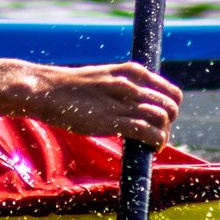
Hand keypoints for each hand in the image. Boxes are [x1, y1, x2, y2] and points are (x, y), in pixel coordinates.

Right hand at [28, 61, 183, 146]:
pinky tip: (150, 148)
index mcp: (133, 71)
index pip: (171, 92)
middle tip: (155, 134)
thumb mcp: (105, 77)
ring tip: (152, 144)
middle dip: (169, 124)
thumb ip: (125, 87)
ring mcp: (123, 102)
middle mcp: (132, 84)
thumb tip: (139, 105)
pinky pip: (149, 132)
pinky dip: (156, 142)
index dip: (170, 109)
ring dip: (163, 135)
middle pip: (171, 106)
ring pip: (163, 119)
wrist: (47, 90)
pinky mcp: (114, 120)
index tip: (159, 121)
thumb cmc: (73, 88)